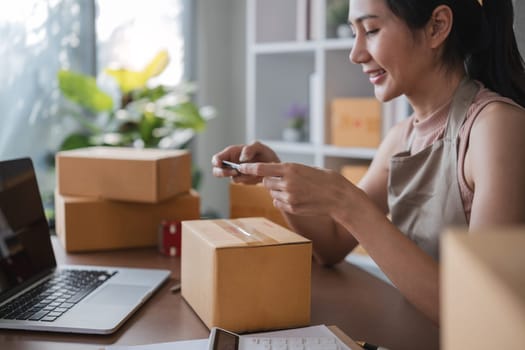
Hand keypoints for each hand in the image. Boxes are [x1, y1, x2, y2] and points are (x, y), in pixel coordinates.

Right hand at [211, 141, 279, 183]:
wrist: (275, 167)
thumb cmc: (265, 154)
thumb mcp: (260, 147)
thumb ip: (250, 148)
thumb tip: (241, 158)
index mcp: (232, 153)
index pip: (217, 158)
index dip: (216, 161)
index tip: (220, 164)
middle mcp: (232, 163)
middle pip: (217, 171)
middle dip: (224, 173)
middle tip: (235, 171)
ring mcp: (236, 173)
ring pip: (232, 178)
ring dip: (243, 176)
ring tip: (254, 170)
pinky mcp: (243, 180)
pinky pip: (242, 182)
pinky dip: (249, 178)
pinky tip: (257, 174)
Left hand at [238, 162, 354, 216]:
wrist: (338, 197)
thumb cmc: (324, 179)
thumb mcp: (305, 168)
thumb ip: (288, 171)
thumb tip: (272, 173)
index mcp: (290, 169)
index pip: (262, 168)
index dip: (249, 168)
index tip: (240, 167)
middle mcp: (287, 183)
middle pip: (265, 182)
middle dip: (269, 180)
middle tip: (281, 180)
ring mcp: (289, 197)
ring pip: (272, 193)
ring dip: (278, 191)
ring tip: (295, 190)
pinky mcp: (292, 208)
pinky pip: (278, 203)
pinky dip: (282, 200)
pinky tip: (296, 198)